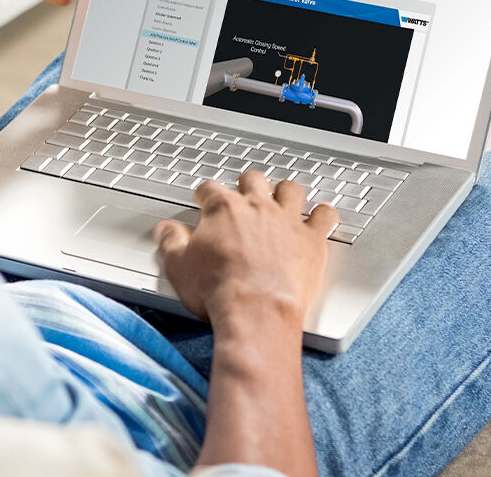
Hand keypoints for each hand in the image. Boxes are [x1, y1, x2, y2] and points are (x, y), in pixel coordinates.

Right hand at [153, 172, 338, 326]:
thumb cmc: (219, 290)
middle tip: (244, 191)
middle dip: (247, 183)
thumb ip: (171, 242)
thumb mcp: (178, 266)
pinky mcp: (311, 240)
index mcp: (222, 209)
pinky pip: (324, 216)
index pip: (210, 188)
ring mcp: (286, 221)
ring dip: (285, 191)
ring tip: (283, 196)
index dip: (204, 193)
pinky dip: (323, 214)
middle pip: (253, 180)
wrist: (256, 311)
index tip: (203, 198)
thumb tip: (166, 230)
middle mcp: (256, 207)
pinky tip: (322, 215)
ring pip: (290, 189)